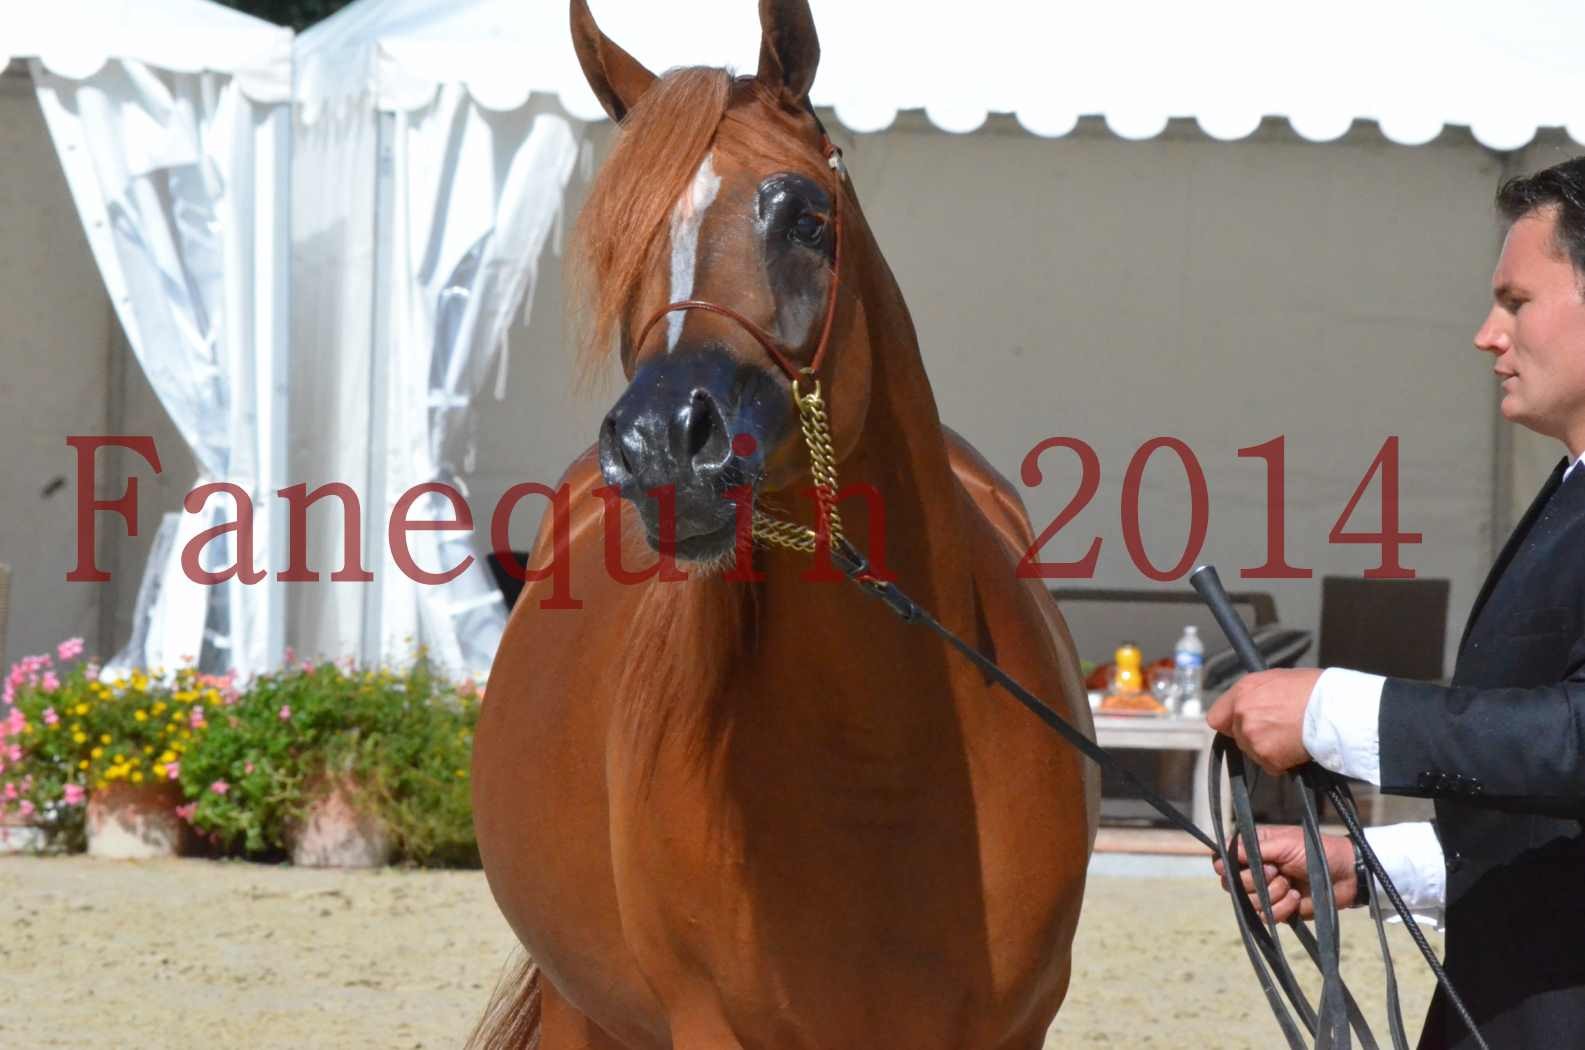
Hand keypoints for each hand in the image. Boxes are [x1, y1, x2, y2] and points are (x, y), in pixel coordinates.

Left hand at [1205, 668, 1321, 774]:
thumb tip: (1250, 703)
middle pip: (1237, 736)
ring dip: (1267, 750)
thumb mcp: (1277, 679)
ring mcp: (1252, 738)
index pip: (1216, 718)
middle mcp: (1241, 714)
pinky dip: (1281, 762)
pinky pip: (1269, 765)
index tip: (1239, 725)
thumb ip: (1255, 694)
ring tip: (1290, 738)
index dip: (1229, 723)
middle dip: (1253, 736)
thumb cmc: (1312, 690)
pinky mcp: (1267, 757)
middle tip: (1277, 731)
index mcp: (1242, 692)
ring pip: (1252, 752)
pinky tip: (1296, 749)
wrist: (1333, 710)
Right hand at [1212, 825, 1360, 920]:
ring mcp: (1267, 891)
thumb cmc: (1315, 851)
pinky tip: (1296, 898)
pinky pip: (1266, 916)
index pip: (1225, 860)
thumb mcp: (1283, 844)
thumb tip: (1219, 857)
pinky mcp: (1279, 909)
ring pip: (1250, 902)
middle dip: (1255, 881)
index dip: (1227, 867)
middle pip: (1232, 884)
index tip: (1239, 867)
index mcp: (1254, 850)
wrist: (1345, 875)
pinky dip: (1282, 908)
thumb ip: (1251, 850)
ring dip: (1272, 894)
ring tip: (1291, 884)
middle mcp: (1256, 870)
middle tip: (1276, 871)